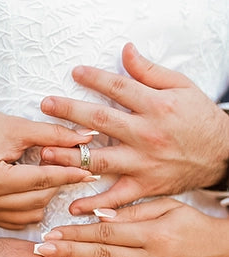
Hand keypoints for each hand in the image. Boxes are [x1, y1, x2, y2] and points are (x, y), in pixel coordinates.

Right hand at [0, 106, 95, 228]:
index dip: (69, 173)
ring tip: (50, 175)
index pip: (42, 180)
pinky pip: (21, 220)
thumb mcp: (18, 127)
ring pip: (33, 213)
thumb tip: (86, 138)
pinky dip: (33, 207)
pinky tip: (36, 190)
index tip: (89, 170)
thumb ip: (53, 135)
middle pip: (39, 198)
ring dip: (46, 196)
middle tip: (71, 168)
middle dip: (58, 183)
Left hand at [34, 199, 228, 256]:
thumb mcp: (169, 208)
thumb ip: (133, 211)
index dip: (75, 234)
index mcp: (152, 233)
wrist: (228, 256)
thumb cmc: (195, 227)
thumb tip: (98, 215)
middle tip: (40, 255)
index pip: (104, 233)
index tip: (52, 235)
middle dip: (67, 255)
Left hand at [40, 43, 228, 213]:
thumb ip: (150, 71)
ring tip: (45, 153)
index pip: (118, 88)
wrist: (222, 154)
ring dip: (71, 156)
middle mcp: (147, 135)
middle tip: (45, 105)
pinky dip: (96, 204)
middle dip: (70, 112)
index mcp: (156, 107)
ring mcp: (144, 163)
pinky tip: (74, 206)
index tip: (74, 72)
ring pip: (101, 159)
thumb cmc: (199, 119)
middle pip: (101, 121)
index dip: (94, 78)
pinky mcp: (145, 186)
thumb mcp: (181, 87)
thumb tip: (125, 50)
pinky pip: (117, 197)